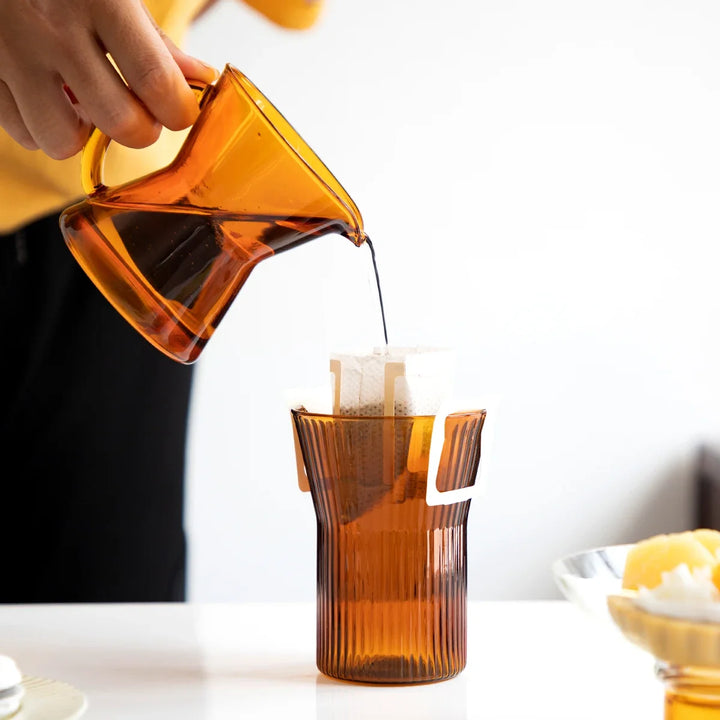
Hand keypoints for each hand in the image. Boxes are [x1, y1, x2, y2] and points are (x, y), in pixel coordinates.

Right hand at [0, 0, 217, 158]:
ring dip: (84, 135)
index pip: (155, 79)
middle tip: (139, 112)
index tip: (180, 110)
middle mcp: (53, 28)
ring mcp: (12, 51)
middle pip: (119, 121)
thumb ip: (153, 36)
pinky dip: (42, 127)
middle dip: (141, 129)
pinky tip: (50, 97)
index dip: (178, 110)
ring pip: (61, 140)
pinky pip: (21, 132)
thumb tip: (197, 78)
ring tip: (87, 106)